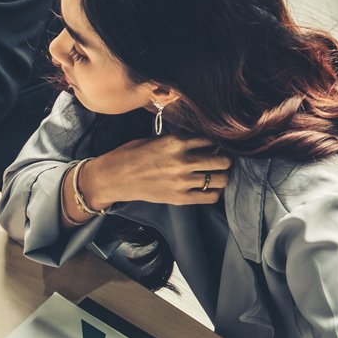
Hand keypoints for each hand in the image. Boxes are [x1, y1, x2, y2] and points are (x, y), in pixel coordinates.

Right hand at [77, 136, 230, 210]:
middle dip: (223, 159)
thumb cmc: (132, 154)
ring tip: (214, 175)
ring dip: (220, 176)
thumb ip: (181, 140)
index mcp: (176, 142)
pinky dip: (213, 192)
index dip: (215, 142)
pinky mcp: (179, 198)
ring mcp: (182, 182)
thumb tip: (204, 142)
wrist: (114, 177)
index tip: (213, 146)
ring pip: (220, 179)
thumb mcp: (157, 139)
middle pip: (222, 160)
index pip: (211, 139)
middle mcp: (182, 162)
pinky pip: (210, 197)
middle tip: (218, 160)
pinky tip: (207, 188)